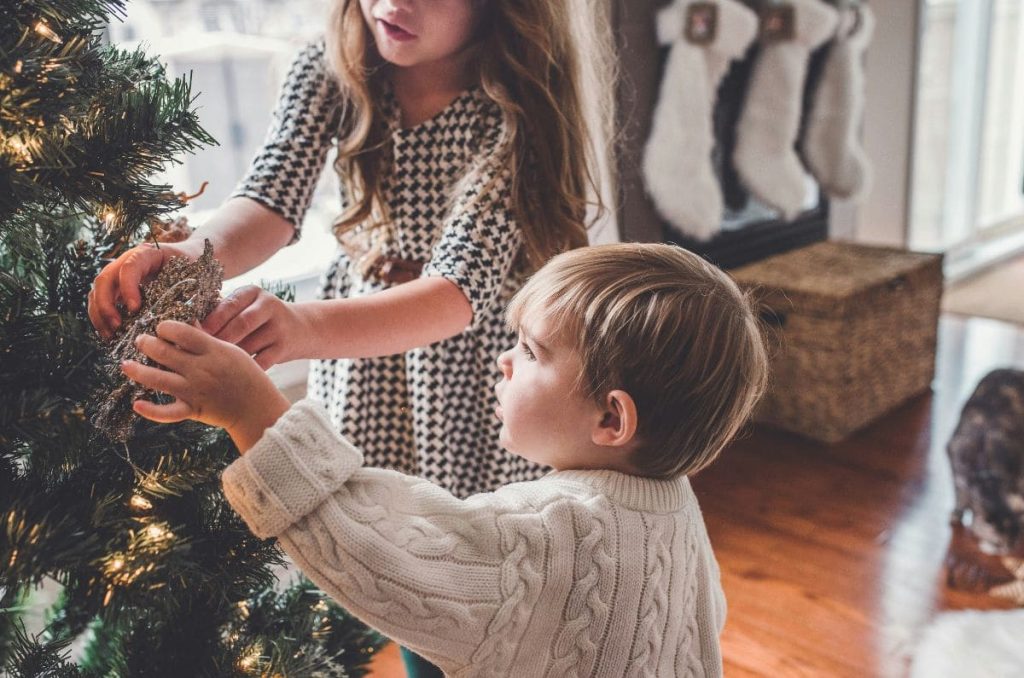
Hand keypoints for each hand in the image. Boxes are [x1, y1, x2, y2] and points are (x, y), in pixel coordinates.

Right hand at [89, 242, 196, 338]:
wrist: (191, 260)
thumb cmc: (195, 268)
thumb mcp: (195, 276)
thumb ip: (190, 294)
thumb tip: (191, 324)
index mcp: (148, 253)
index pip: (130, 266)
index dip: (128, 288)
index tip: (135, 308)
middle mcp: (128, 261)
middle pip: (105, 278)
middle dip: (106, 304)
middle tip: (117, 326)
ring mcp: (119, 274)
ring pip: (97, 291)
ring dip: (99, 314)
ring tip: (110, 335)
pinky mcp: (117, 287)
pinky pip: (100, 301)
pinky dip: (100, 318)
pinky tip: (110, 335)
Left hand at [121, 320, 289, 451]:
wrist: (257, 408)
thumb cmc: (247, 376)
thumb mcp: (232, 351)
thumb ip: (208, 340)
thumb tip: (186, 326)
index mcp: (213, 351)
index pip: (181, 332)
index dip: (165, 327)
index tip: (161, 327)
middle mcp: (201, 369)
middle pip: (164, 352)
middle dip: (147, 343)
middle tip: (141, 341)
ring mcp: (194, 391)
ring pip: (157, 379)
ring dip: (137, 371)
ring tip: (126, 365)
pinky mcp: (193, 410)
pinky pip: (167, 412)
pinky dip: (150, 411)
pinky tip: (136, 404)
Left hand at [202, 285, 309, 368]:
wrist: (302, 328)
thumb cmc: (261, 320)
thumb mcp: (247, 306)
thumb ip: (223, 312)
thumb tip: (187, 328)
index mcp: (253, 292)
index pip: (229, 305)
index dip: (210, 321)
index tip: (192, 336)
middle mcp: (269, 306)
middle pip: (240, 324)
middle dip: (219, 340)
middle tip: (199, 355)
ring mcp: (279, 327)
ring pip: (249, 346)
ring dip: (229, 358)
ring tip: (210, 368)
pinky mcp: (285, 347)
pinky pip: (260, 362)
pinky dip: (245, 370)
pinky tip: (231, 376)